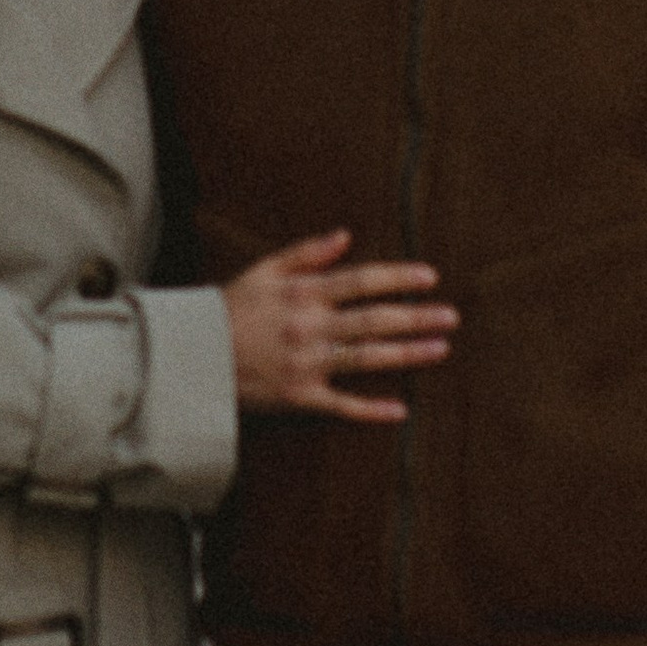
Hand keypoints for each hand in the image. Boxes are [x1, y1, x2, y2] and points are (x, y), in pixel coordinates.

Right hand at [222, 229, 456, 422]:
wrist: (194, 356)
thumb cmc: (230, 309)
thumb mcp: (263, 270)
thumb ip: (306, 253)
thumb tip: (345, 235)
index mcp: (304, 293)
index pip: (362, 281)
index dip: (399, 278)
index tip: (430, 277)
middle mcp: (311, 327)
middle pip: (374, 320)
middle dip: (416, 317)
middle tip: (452, 316)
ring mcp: (307, 364)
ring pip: (367, 358)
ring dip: (407, 354)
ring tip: (441, 348)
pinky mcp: (300, 396)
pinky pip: (341, 404)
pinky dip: (370, 409)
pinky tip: (400, 409)